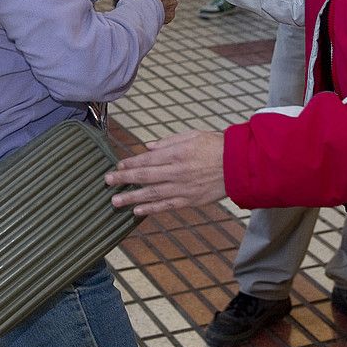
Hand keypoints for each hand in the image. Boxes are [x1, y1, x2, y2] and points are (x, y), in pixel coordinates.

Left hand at [106, 130, 225, 215]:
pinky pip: (166, 206)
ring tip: (115, 201)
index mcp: (176, 153)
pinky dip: (151, 209)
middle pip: (145, 176)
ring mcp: (182, 188)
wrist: (239, 165)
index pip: (147, 159)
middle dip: (123, 180)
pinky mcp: (190, 200)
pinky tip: (137, 211)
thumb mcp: (192, 135)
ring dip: (131, 197)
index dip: (130, 164)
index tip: (117, 167)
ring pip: (152, 194)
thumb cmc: (216, 146)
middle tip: (106, 183)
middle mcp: (176, 171)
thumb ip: (168, 141)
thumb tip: (148, 146)